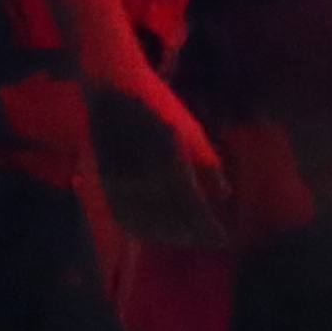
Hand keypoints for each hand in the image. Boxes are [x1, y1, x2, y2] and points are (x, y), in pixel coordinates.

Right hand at [84, 65, 231, 247]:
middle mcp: (146, 177)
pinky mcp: (107, 181)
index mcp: (170, 162)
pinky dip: (140, 229)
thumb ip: (207, 163)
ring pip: (146, 222)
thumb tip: (224, 194)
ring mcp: (123, 181)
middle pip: (170, 220)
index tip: (222, 238)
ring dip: (167, 236)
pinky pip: (123, 215)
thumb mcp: (191, 129)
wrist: (113, 88)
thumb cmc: (158, 104)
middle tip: (206, 242)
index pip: (192, 208)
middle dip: (191, 235)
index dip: (207, 227)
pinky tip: (152, 232)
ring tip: (184, 240)